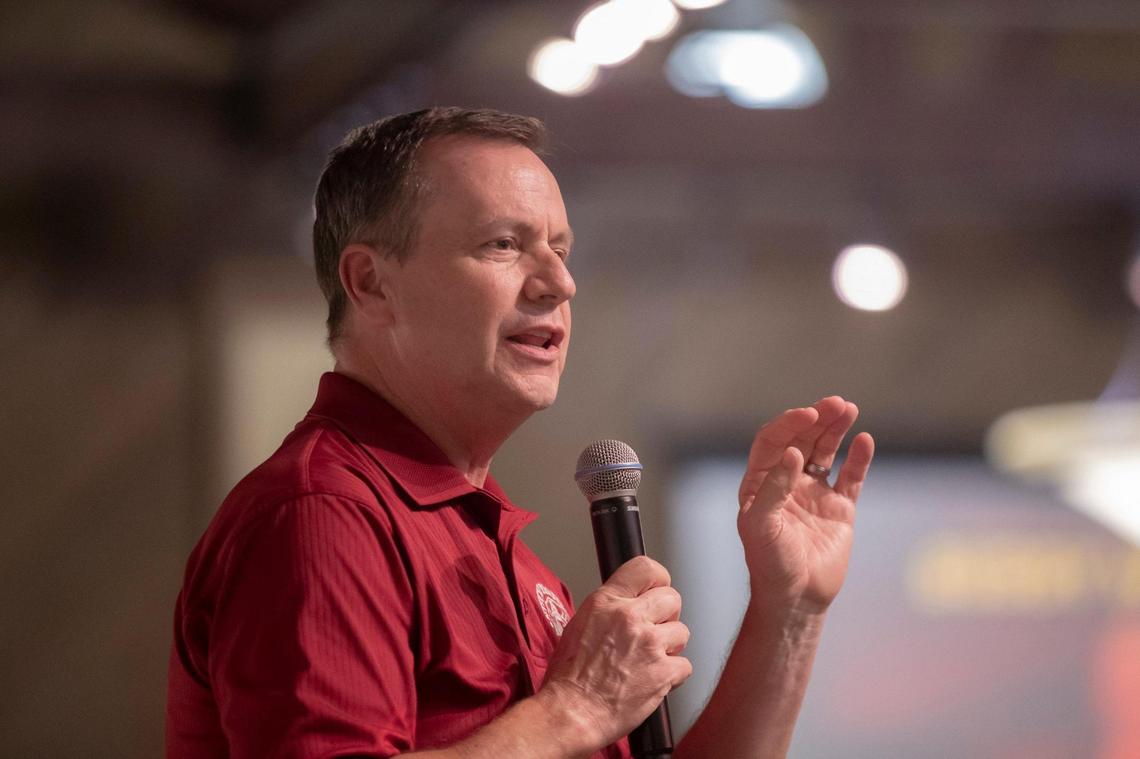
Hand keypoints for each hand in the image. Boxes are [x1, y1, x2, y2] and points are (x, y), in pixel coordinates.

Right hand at [537, 556, 691, 752]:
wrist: (570, 713)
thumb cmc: (568, 678)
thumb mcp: (579, 625)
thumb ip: (608, 610)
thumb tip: (629, 606)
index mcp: (606, 602)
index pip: (645, 568)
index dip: (658, 580)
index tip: (658, 590)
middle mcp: (629, 617)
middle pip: (672, 598)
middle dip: (667, 616)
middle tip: (654, 632)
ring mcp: (648, 643)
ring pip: (681, 632)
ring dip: (670, 647)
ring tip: (649, 661)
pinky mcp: (663, 672)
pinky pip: (684, 665)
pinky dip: (673, 676)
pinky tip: (654, 681)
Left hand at [737, 397, 873, 613]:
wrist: (797, 598)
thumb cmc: (770, 564)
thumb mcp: (762, 526)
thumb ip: (774, 489)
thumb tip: (793, 453)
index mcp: (760, 483)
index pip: (773, 442)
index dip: (789, 425)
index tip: (808, 415)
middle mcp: (786, 482)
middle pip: (802, 439)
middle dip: (818, 419)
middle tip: (837, 403)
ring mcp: (814, 493)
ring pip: (826, 451)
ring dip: (836, 429)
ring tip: (849, 409)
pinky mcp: (839, 509)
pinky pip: (850, 477)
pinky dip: (858, 458)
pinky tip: (865, 440)